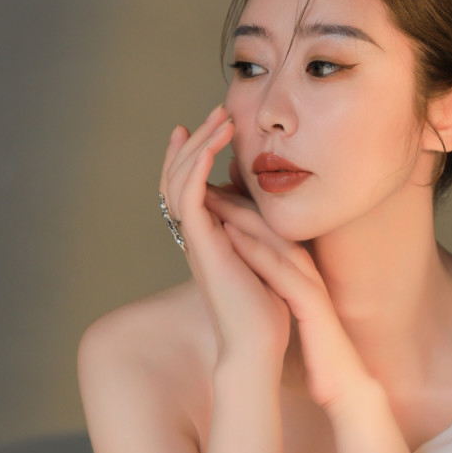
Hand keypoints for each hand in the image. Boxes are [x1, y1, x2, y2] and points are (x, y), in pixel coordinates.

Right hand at [159, 105, 290, 370]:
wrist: (262, 341)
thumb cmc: (268, 306)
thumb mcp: (266, 255)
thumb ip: (259, 230)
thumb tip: (270, 207)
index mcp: (210, 237)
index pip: (193, 186)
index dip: (197, 154)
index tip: (211, 126)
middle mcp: (197, 236)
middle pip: (180, 177)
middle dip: (197, 140)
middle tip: (215, 111)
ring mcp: (197, 240)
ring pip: (180, 182)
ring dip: (198, 146)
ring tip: (218, 118)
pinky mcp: (203, 246)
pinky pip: (188, 200)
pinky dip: (195, 170)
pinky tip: (207, 147)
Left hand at [210, 193, 375, 411]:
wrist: (340, 381)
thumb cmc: (313, 347)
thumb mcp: (287, 308)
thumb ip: (272, 286)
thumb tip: (248, 273)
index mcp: (298, 271)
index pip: (267, 232)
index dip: (238, 208)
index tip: (206, 191)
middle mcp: (306, 269)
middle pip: (270, 227)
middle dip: (236, 201)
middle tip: (204, 180)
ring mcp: (311, 283)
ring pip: (276, 241)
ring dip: (242, 216)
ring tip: (210, 195)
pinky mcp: (312, 303)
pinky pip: (281, 271)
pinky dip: (256, 252)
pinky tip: (231, 237)